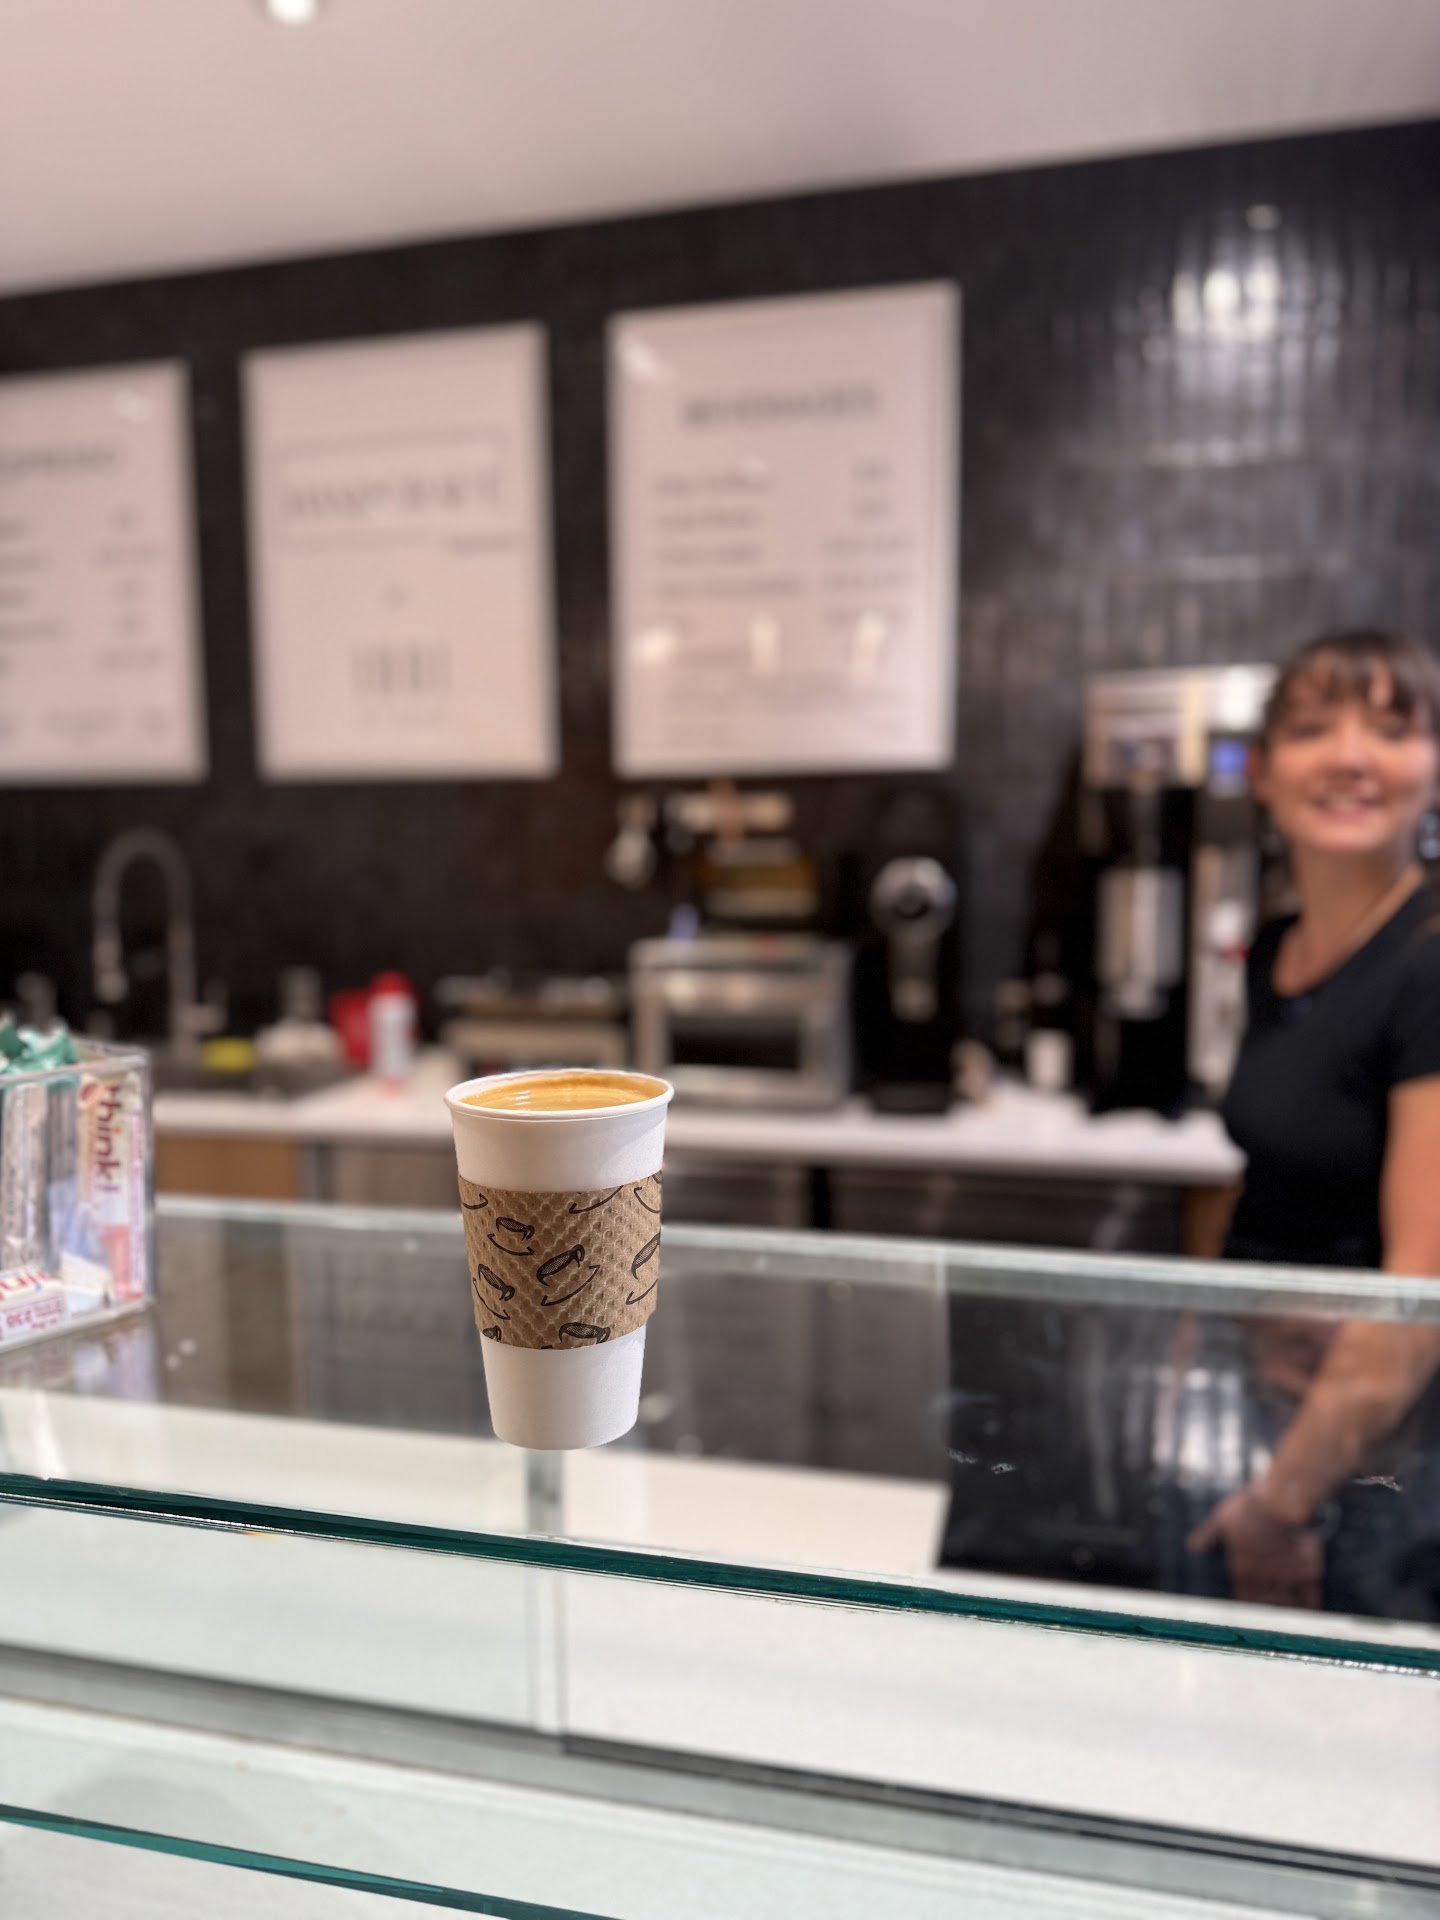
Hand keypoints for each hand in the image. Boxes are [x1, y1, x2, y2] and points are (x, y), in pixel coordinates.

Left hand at [1187, 1484, 1322, 1608]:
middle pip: (1265, 1602)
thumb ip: (1208, 1535)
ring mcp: (1284, 1576)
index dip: (1247, 1603)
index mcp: (1242, 1568)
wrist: (1277, 1504)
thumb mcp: (1222, 1519)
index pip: (1243, 1594)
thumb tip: (1192, 1547)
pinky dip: (1309, 1605)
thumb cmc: (1247, 1509)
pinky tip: (1311, 1612)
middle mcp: (1262, 1578)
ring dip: (1287, 1610)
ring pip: (1286, 1602)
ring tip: (1290, 1619)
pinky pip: (1308, 1595)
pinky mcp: (1306, 1571)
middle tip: (1272, 1621)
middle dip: (1268, 1610)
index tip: (1250, 1612)